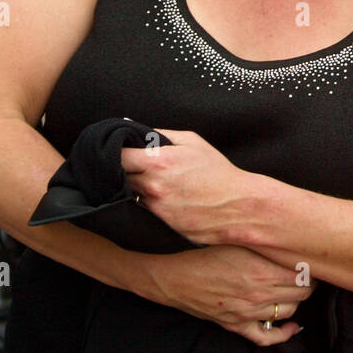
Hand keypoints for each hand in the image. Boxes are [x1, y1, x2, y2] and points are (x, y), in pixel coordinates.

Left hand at [122, 128, 260, 245]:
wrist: (237, 206)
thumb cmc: (217, 172)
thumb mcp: (192, 142)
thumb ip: (159, 134)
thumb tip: (130, 127)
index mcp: (159, 162)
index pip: (118, 156)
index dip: (115, 152)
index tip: (120, 150)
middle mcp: (152, 186)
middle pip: (118, 177)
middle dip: (123, 170)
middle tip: (134, 165)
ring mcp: (155, 208)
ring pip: (128, 195)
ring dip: (133, 188)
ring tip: (151, 182)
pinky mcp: (159, 225)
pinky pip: (141, 211)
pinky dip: (144, 203)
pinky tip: (159, 198)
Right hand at [139, 244, 313, 346]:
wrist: (175, 277)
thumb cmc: (205, 253)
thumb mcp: (239, 240)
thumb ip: (266, 243)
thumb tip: (291, 241)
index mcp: (262, 271)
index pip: (304, 275)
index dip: (311, 267)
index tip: (311, 260)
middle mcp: (259, 294)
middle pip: (301, 294)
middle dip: (308, 283)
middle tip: (307, 273)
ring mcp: (249, 312)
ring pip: (288, 311)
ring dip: (297, 301)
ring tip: (296, 289)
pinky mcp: (237, 325)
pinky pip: (266, 337)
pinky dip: (283, 334)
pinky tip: (292, 326)